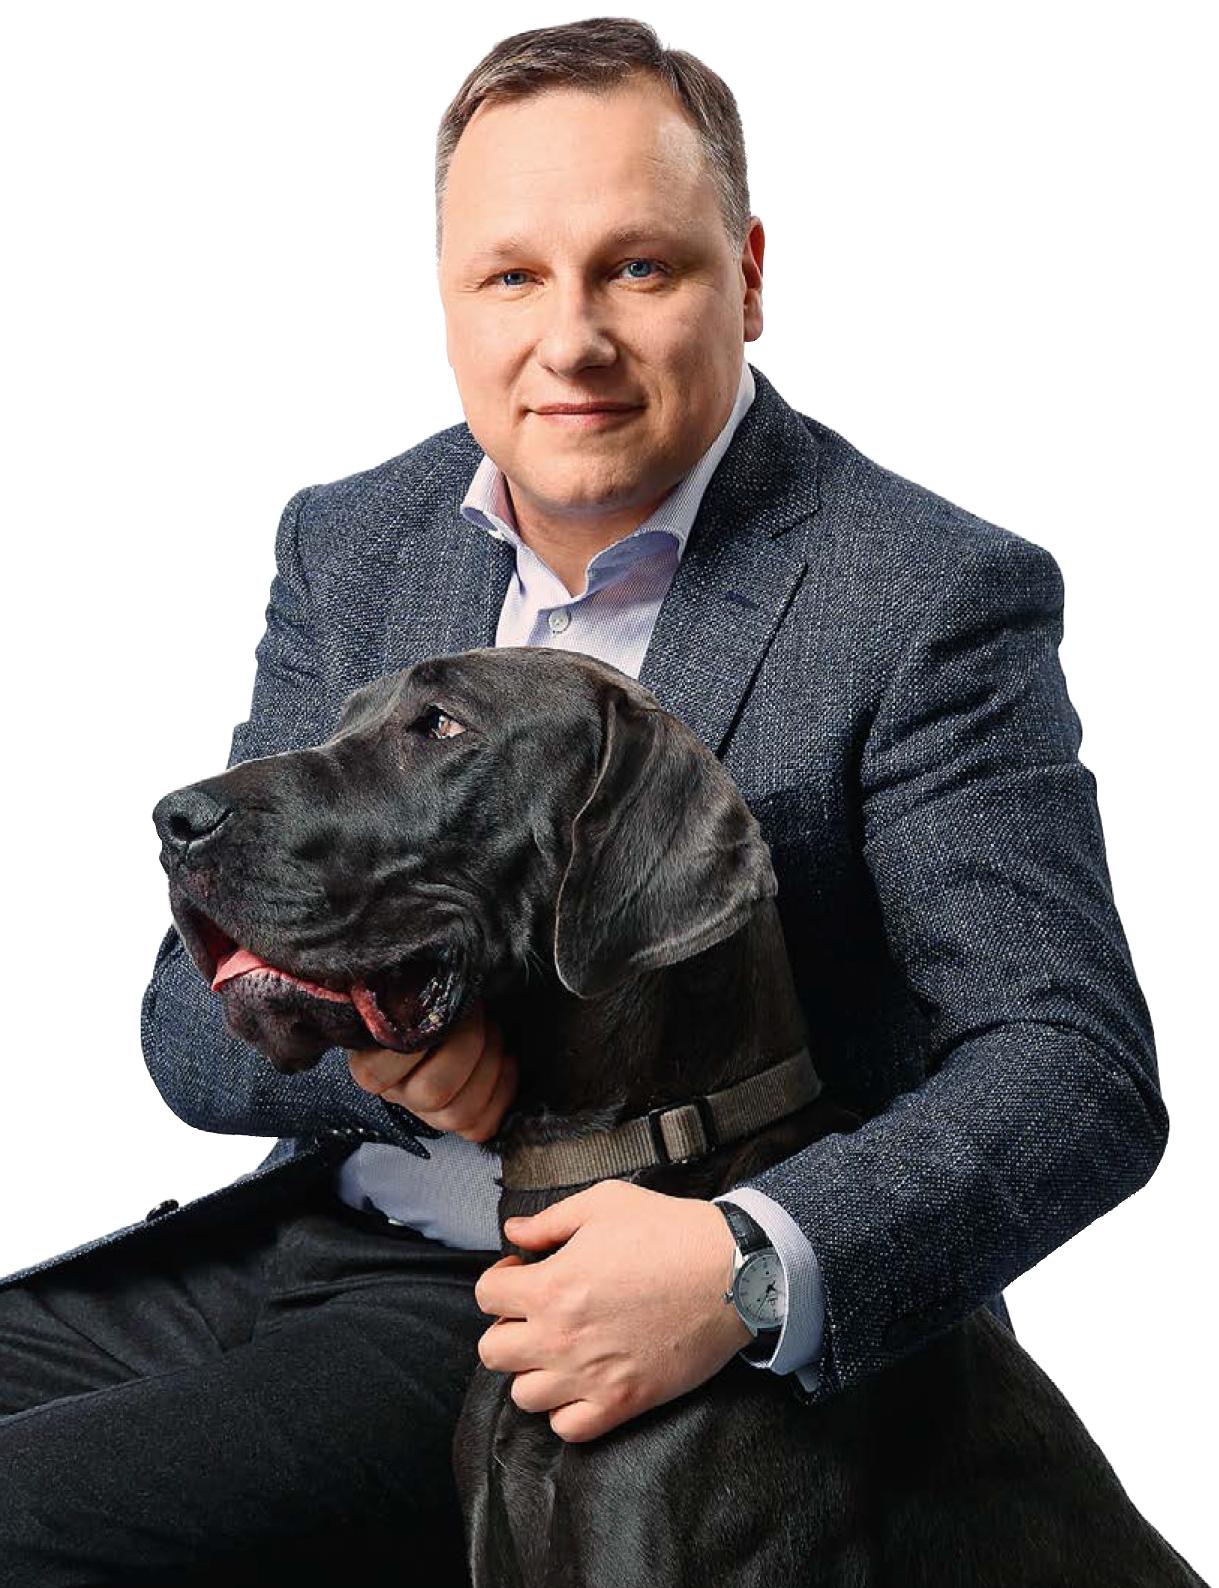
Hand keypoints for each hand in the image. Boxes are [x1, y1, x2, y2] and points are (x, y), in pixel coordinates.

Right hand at [346, 998, 517, 1142]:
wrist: (444, 1011)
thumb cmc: (424, 999)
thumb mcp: (408, 989)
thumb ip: (406, 988)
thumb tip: (423, 976)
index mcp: (370, 1065)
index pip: (376, 1072)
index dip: (416, 1036)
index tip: (439, 999)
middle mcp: (397, 1095)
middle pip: (431, 1092)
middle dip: (466, 1046)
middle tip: (476, 1012)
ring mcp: (428, 1114)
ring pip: (460, 1112)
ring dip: (489, 1065)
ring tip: (494, 1032)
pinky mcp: (459, 1123)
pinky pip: (482, 1126)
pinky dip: (503, 1090)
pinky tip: (506, 1059)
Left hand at [474, 1180, 754, 1442]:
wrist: (731, 1273)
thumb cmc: (670, 1232)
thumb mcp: (605, 1204)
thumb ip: (550, 1221)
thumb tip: (515, 1233)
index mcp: (551, 1286)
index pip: (486, 1295)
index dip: (502, 1278)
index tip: (524, 1271)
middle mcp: (561, 1338)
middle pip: (493, 1352)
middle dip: (508, 1327)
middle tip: (537, 1312)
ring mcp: (590, 1377)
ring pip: (524, 1395)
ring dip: (534, 1370)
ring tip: (559, 1347)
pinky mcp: (623, 1403)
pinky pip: (568, 1428)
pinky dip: (566, 1410)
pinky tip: (582, 1380)